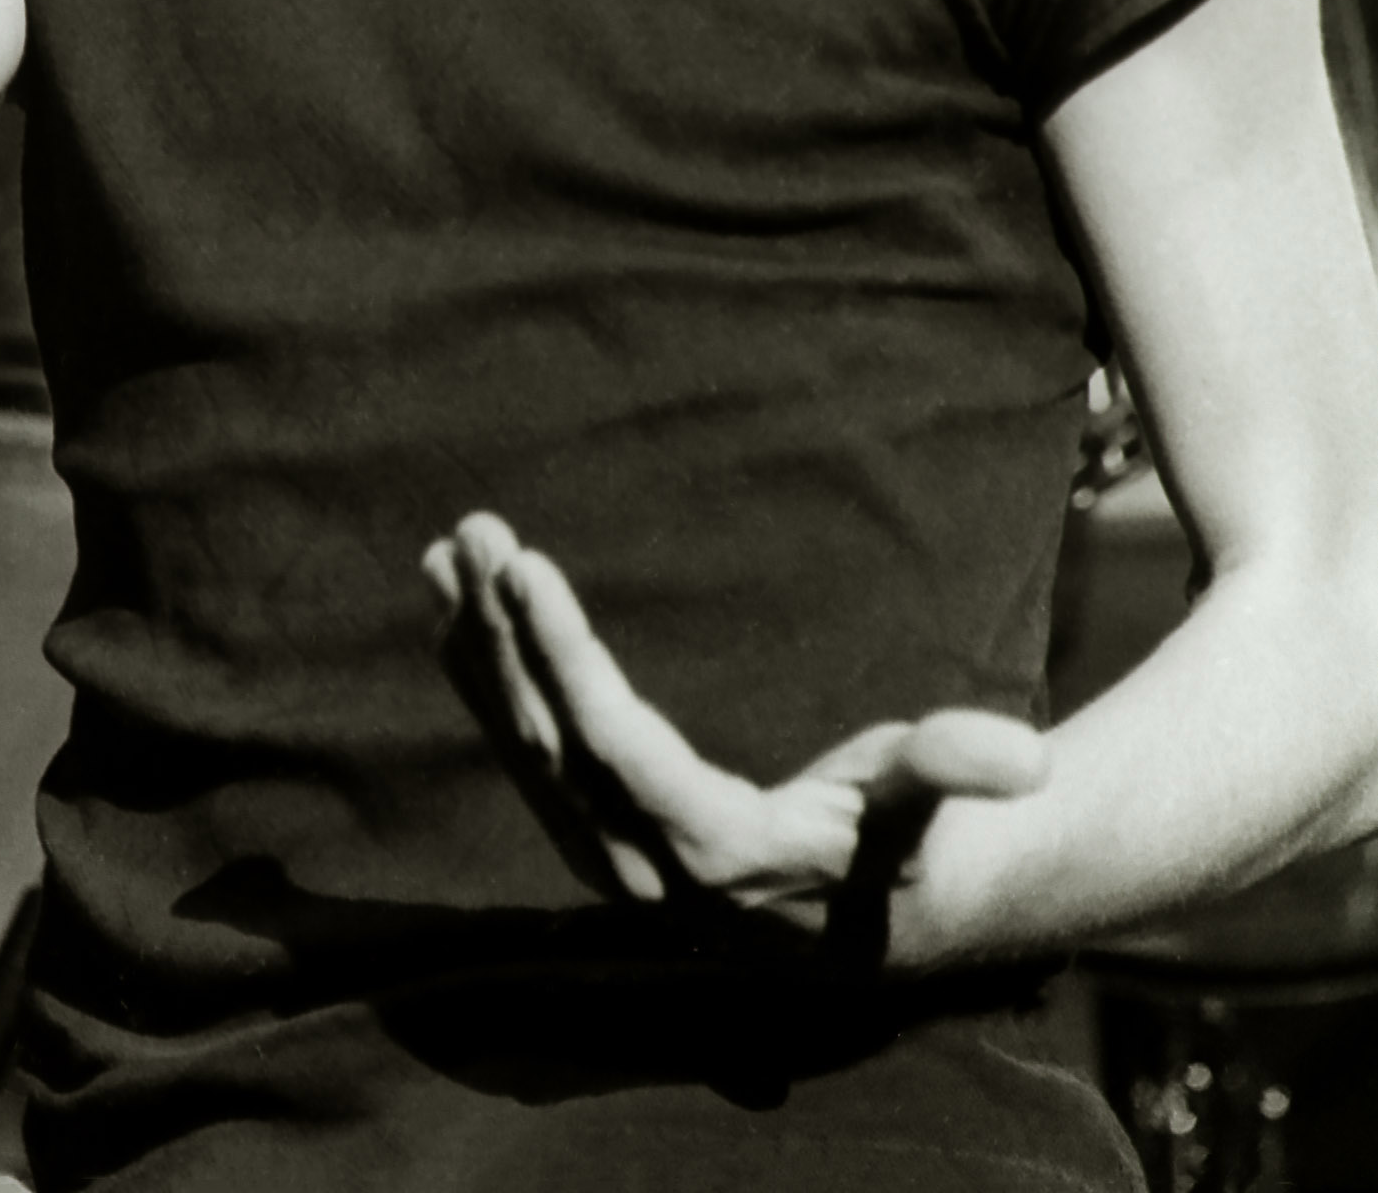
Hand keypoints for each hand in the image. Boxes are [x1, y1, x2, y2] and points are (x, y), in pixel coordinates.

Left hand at [423, 512, 1046, 943]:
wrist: (880, 935)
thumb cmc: (910, 849)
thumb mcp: (932, 811)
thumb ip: (954, 774)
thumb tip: (1023, 756)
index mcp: (721, 855)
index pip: (619, 749)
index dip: (566, 660)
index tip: (525, 569)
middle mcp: (647, 869)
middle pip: (554, 745)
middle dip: (507, 637)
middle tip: (475, 531)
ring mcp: (612, 859)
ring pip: (526, 751)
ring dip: (480, 652)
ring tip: (443, 553)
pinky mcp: (598, 838)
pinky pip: (527, 757)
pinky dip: (487, 683)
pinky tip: (451, 612)